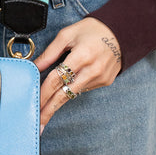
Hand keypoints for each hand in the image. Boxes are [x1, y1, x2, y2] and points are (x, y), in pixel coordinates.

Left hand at [35, 17, 121, 131]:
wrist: (122, 32)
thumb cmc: (92, 30)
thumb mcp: (68, 34)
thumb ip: (51, 52)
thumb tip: (35, 66)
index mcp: (82, 55)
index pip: (57, 79)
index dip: (43, 93)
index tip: (33, 104)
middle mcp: (92, 70)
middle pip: (65, 94)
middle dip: (49, 110)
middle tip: (38, 124)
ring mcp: (100, 78)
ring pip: (73, 93)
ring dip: (58, 102)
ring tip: (45, 111)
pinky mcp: (105, 82)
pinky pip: (83, 88)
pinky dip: (73, 88)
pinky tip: (67, 86)